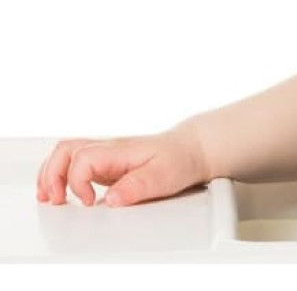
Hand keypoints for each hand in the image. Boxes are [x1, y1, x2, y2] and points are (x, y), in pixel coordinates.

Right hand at [36, 127, 209, 206]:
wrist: (191, 149)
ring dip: (50, 174)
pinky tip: (56, 192)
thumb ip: (137, 187)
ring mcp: (105, 154)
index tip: (89, 202)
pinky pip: (72, 162)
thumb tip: (111, 199)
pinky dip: (58, 175)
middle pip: (66, 149)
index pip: (84, 158)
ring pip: (65, 152)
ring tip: (49, 198)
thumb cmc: (179, 159)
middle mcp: (108, 149)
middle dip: (52, 175)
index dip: (77, 182)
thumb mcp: (164, 175)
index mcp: (120, 150)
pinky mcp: (105, 163)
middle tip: (57, 201)